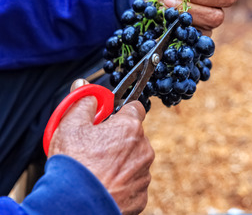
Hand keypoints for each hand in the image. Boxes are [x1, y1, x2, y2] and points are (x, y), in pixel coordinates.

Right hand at [48, 79, 154, 214]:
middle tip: (96, 148)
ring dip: (122, 162)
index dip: (121, 112)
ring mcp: (144, 173)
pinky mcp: (141, 195)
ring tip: (97, 170)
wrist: (75, 205)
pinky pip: (133, 183)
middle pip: (134, 136)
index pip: (135, 108)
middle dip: (119, 139)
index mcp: (130, 127)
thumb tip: (84, 85)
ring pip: (135, 160)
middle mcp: (144, 148)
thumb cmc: (73, 164)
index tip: (109, 118)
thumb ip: (82, 103)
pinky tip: (104, 185)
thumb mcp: (70, 126)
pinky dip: (122, 183)